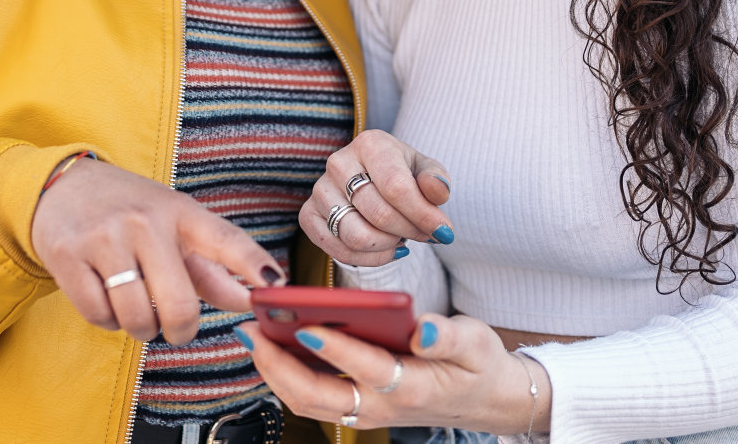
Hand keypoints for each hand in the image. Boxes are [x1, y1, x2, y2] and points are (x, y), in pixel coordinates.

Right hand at [30, 158, 284, 344]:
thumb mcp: (175, 227)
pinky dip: (106, 319)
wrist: (64, 186)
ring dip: (139, 327)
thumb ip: (213, 269)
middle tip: (175, 327)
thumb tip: (251, 301)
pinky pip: (99, 316)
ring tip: (134, 305)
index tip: (275, 287)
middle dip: (181, 330)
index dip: (252, 265)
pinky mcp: (69, 254)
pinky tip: (105, 296)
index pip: (225, 238)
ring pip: (136, 317)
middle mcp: (146, 221)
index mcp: (181, 212)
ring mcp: (106, 236)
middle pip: (179, 305)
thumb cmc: (131, 213)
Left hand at [237, 312, 550, 433]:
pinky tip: (271, 347)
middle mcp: (381, 405)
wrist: (485, 401)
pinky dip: (286, 376)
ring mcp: (366, 412)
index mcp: (411, 386)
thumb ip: (448, 336)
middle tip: (251, 331)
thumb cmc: (476, 364)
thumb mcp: (475, 342)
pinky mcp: (358, 408)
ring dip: (274, 371)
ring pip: (308, 401)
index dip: (334, 349)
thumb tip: (424, 328)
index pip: (366, 367)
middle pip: (318, 395)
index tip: (304, 325)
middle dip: (278, 365)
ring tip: (251, 335)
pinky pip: (313, 399)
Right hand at [301, 128, 452, 265]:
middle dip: (409, 232)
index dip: (422, 215)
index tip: (443, 231)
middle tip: (423, 234)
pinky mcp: (308, 215)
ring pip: (356, 236)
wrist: (373, 182)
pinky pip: (338, 250)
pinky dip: (368, 259)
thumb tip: (437, 192)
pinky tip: (384, 249)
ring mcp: (319, 189)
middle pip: (379, 214)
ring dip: (388, 246)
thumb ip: (436, 181)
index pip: (396, 187)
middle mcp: (339, 162)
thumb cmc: (404, 175)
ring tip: (400, 237)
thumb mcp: (426, 172)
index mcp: (371, 144)